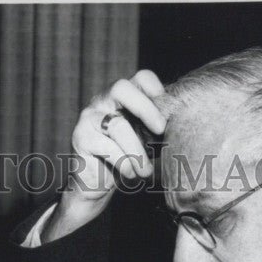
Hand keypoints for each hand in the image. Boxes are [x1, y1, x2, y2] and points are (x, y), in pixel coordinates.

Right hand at [43, 70, 166, 241]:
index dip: (155, 88)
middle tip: (161, 130)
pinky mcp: (81, 138)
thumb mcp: (145, 140)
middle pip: (121, 88)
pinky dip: (124, 163)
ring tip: (146, 171)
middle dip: (145, 108)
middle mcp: (103, 101)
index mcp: (123, 97)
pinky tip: (131, 174)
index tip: (166, 112)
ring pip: (118, 125)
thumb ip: (156, 129)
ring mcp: (89, 117)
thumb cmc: (127, 158)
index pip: (140, 78)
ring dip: (137, 151)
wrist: (97, 183)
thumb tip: (180, 128)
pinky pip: (107, 148)